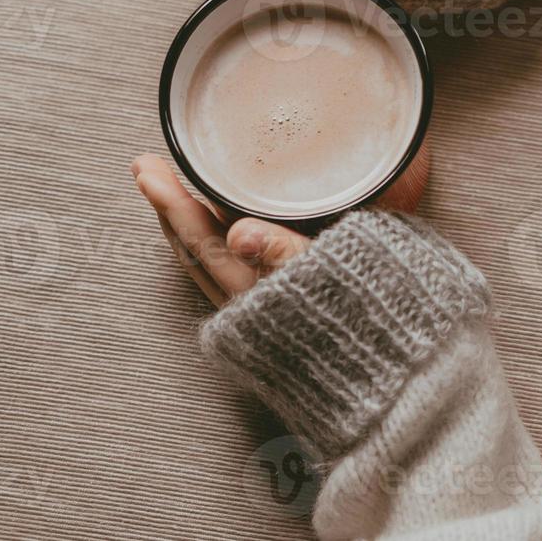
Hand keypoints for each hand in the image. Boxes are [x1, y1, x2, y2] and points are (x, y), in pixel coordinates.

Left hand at [130, 147, 429, 306]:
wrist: (393, 372)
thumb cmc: (371, 318)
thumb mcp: (333, 278)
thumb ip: (287, 254)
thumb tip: (240, 232)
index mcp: (255, 294)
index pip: (199, 241)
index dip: (171, 203)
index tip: (149, 170)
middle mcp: (245, 308)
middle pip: (191, 253)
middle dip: (167, 209)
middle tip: (148, 169)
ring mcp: (253, 317)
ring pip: (204, 266)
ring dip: (184, 226)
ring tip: (172, 192)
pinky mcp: (267, 320)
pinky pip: (223, 276)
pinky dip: (208, 245)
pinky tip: (217, 229)